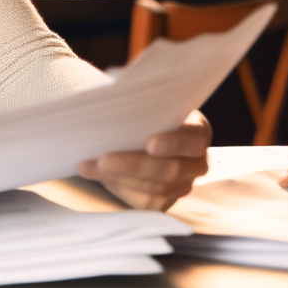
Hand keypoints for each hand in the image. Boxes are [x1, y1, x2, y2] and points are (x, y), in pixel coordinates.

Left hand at [78, 111, 210, 210]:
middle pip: (169, 170)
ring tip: (89, 165)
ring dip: (118, 178)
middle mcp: (196, 163)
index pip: (192, 139)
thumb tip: (117, 85)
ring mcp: (182, 185)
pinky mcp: (165, 202)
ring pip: (153, 189)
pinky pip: (143, 201)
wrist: (140, 134)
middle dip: (133, 165)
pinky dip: (117, 188)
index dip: (173, 143)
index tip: (150, 143)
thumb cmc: (144, 114)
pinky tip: (96, 174)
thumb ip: (141, 98)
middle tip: (104, 158)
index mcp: (197, 132)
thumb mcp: (149, 103)